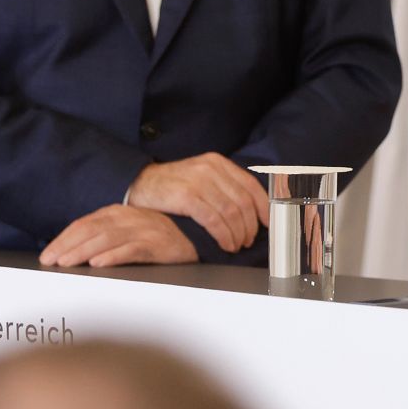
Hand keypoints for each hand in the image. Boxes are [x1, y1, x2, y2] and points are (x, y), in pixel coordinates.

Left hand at [39, 205, 196, 267]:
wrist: (197, 238)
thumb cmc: (159, 239)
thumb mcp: (128, 233)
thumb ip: (104, 238)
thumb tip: (71, 254)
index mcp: (120, 213)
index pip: (85, 224)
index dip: (63, 239)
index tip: (47, 256)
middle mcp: (131, 217)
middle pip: (93, 229)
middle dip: (68, 246)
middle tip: (50, 262)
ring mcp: (146, 229)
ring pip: (109, 238)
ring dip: (84, 251)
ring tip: (67, 264)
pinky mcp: (160, 244)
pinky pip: (134, 249)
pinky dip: (115, 256)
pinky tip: (99, 264)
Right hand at [126, 153, 269, 253]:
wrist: (139, 184)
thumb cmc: (172, 186)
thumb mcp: (200, 177)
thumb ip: (223, 187)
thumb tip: (250, 210)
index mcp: (218, 162)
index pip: (251, 185)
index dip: (264, 207)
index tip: (269, 223)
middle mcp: (210, 169)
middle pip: (243, 201)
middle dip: (250, 225)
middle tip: (248, 240)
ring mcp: (198, 181)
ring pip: (231, 212)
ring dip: (238, 233)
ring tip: (236, 245)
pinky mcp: (186, 196)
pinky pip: (214, 220)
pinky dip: (224, 235)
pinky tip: (225, 244)